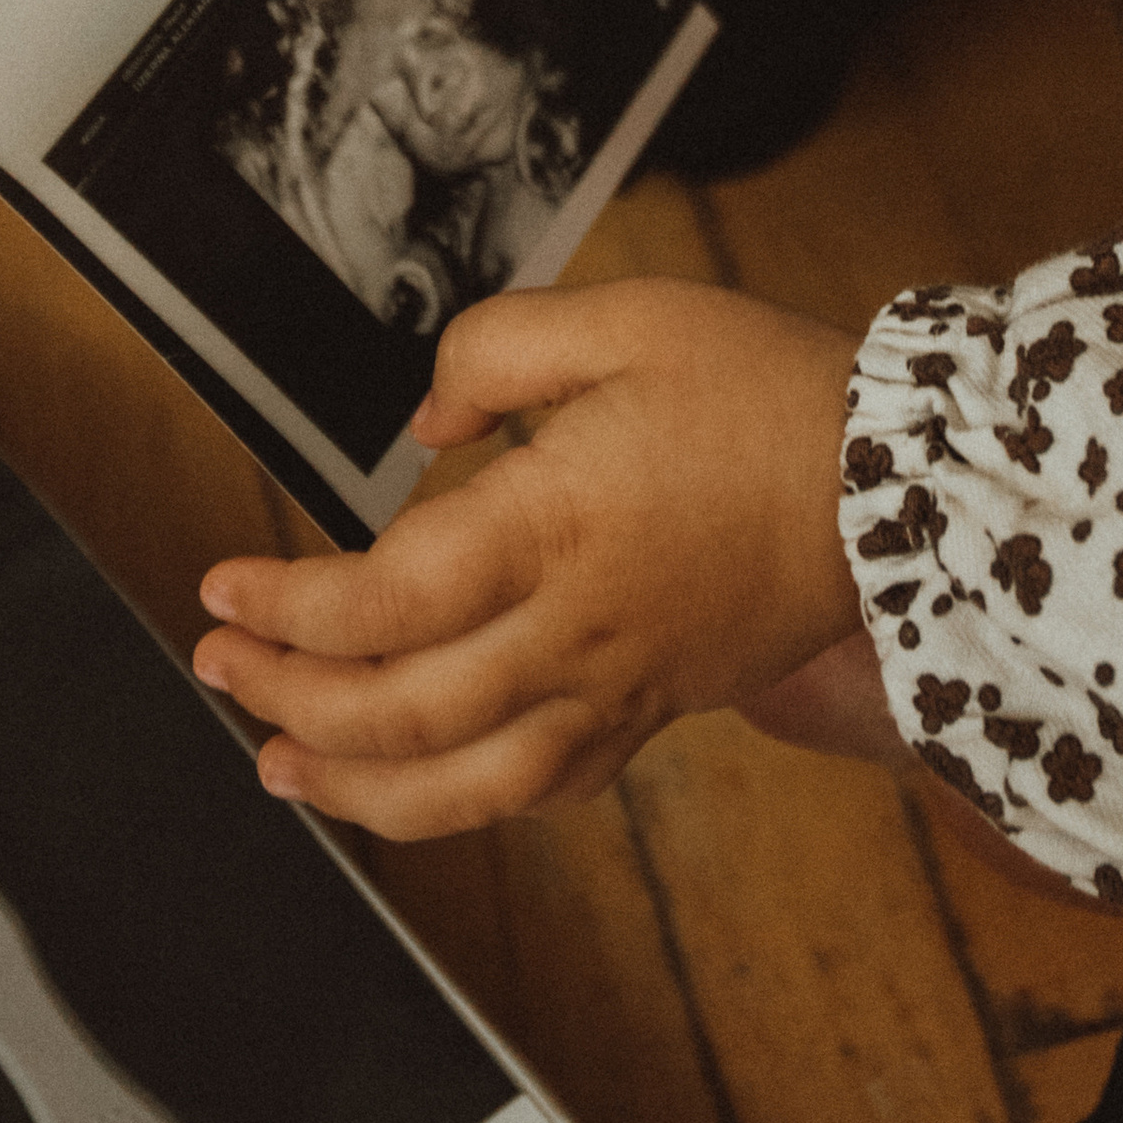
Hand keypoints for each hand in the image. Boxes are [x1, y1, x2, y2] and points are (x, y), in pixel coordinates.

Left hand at [194, 278, 863, 836]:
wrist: (901, 480)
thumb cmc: (768, 392)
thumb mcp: (627, 317)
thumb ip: (499, 348)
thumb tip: (427, 418)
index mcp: (554, 525)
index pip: (381, 602)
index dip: (286, 607)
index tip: (223, 589)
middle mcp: (575, 629)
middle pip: (399, 709)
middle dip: (288, 696)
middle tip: (221, 666)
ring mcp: (617, 687)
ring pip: (461, 784)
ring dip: (353, 787)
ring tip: (281, 765)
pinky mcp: (655, 709)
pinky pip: (540, 788)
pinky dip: (458, 805)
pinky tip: (415, 787)